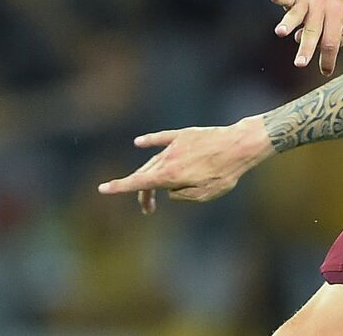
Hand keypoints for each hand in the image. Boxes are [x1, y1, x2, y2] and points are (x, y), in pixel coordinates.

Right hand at [97, 118, 273, 213]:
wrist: (240, 145)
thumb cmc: (226, 173)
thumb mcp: (204, 196)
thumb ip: (182, 196)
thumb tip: (171, 190)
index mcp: (170, 175)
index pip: (138, 183)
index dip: (119, 187)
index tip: (102, 188)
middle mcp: (168, 158)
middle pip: (146, 175)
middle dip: (143, 193)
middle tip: (148, 209)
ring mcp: (176, 145)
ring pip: (155, 160)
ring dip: (151, 175)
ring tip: (154, 191)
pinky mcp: (185, 134)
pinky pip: (163, 138)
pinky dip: (150, 140)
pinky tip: (139, 142)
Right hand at [271, 0, 342, 75]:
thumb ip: (333, 39)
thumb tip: (309, 44)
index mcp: (338, 16)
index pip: (331, 42)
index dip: (328, 59)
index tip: (326, 71)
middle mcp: (323, 7)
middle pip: (313, 32)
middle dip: (306, 49)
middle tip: (300, 64)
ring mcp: (310, 0)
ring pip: (297, 15)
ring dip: (288, 24)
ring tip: (281, 32)